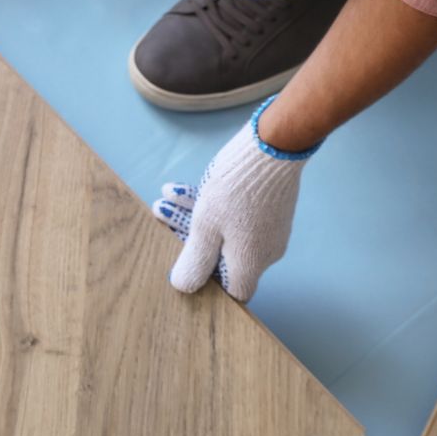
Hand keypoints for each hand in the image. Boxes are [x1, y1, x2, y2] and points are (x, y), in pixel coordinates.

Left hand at [150, 102, 314, 301]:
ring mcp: (269, 227)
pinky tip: (179, 188)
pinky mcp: (268, 205)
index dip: (209, 284)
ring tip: (164, 199)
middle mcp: (265, 250)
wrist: (274, 144)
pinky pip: (235, 214)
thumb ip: (195, 260)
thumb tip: (184, 287)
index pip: (234, 292)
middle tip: (162, 215)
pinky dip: (209, 204)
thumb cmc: (237, 188)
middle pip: (222, 256)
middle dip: (187, 237)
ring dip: (192, 215)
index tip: (186, 265)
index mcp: (251, 262)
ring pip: (224, 230)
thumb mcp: (206, 226)